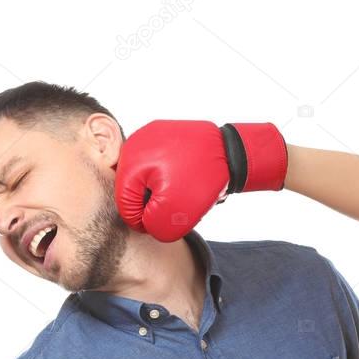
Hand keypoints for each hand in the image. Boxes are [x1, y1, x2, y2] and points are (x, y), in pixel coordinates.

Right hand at [115, 120, 286, 240]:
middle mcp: (135, 143)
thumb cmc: (206, 178)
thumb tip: (146, 224)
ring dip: (164, 190)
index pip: (124, 204)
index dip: (144, 221)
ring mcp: (149, 135)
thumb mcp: (176, 213)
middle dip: (155, 203)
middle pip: (135, 189)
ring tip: (186, 191)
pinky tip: (188, 179)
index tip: (166, 221)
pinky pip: (160, 163)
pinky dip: (172, 176)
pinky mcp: (165, 134)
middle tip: (181, 205)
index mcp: (130, 162)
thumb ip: (153, 225)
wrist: (234, 151)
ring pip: (148, 177)